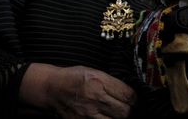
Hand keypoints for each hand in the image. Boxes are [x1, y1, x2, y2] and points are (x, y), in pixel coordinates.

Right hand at [21, 64, 135, 118]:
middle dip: (131, 110)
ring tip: (120, 114)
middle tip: (130, 108)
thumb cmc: (73, 77)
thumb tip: (130, 91)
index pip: (128, 95)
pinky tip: (108, 117)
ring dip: (120, 118)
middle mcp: (96, 98)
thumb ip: (112, 82)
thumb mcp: (95, 72)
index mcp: (100, 82)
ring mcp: (88, 114)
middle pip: (125, 111)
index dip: (136, 99)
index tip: (136, 99)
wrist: (51, 88)